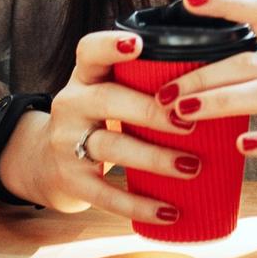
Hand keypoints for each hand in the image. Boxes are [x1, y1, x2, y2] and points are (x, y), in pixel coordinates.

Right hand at [0, 27, 198, 226]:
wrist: (43, 162)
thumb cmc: (97, 119)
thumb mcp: (106, 91)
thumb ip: (142, 81)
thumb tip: (213, 79)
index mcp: (85, 77)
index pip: (90, 51)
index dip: (110, 45)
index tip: (138, 45)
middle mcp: (71, 104)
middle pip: (108, 100)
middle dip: (151, 111)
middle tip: (189, 121)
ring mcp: (67, 144)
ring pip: (111, 146)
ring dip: (155, 158)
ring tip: (192, 167)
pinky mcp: (71, 181)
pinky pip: (106, 194)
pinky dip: (140, 205)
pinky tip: (170, 212)